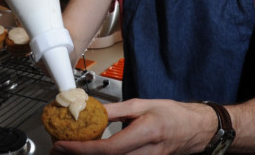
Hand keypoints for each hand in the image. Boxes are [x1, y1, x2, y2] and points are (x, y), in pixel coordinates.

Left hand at [50, 99, 216, 154]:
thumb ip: (115, 111)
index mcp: (146, 133)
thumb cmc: (173, 115)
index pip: (108, 149)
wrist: (196, 129)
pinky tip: (90, 152)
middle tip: (58, 148)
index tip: (62, 144)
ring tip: (69, 150)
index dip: (82, 149)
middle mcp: (147, 154)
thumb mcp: (142, 105)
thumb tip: (91, 111)